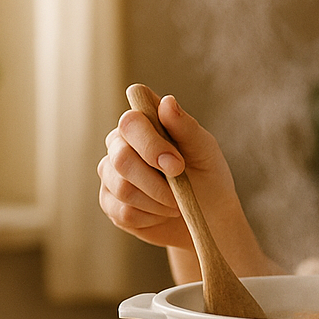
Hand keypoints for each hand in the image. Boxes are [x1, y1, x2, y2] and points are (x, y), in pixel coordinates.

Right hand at [96, 92, 244, 253]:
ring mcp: (111, 174)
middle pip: (122, 157)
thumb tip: (167, 102)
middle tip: (181, 188)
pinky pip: (124, 212)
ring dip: (158, 200)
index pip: (130, 120)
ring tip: (177, 202)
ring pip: (122, 187)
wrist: (208, 217)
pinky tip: (163, 213)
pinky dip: (152, 216)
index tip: (177, 164)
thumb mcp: (204, 150)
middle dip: (156, 179)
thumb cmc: (207, 175)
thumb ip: (185, 126)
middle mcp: (120, 144)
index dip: (150, 142)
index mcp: (142, 124)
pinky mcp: (110, 203)